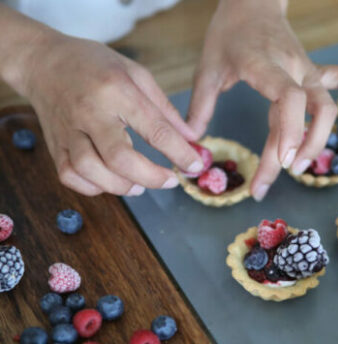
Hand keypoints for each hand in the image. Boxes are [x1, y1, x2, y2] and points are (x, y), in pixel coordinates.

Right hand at [7, 31, 203, 195]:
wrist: (43, 61)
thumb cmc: (95, 66)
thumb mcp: (136, 75)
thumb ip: (165, 110)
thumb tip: (192, 139)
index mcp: (116, 90)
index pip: (155, 130)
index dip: (180, 153)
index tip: (195, 167)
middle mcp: (90, 112)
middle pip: (120, 158)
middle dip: (151, 177)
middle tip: (170, 181)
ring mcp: (68, 130)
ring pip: (91, 171)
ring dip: (121, 186)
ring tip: (139, 186)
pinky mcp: (54, 144)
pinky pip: (70, 176)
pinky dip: (91, 187)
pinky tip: (109, 182)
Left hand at [187, 0, 337, 200]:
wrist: (252, 1)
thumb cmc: (228, 34)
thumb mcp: (207, 68)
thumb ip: (199, 105)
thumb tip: (192, 141)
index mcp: (265, 65)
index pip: (290, 98)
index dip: (291, 132)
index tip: (280, 162)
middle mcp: (294, 68)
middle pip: (313, 111)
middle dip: (299, 151)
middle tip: (269, 181)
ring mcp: (308, 70)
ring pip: (329, 106)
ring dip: (320, 140)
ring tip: (298, 167)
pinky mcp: (314, 71)